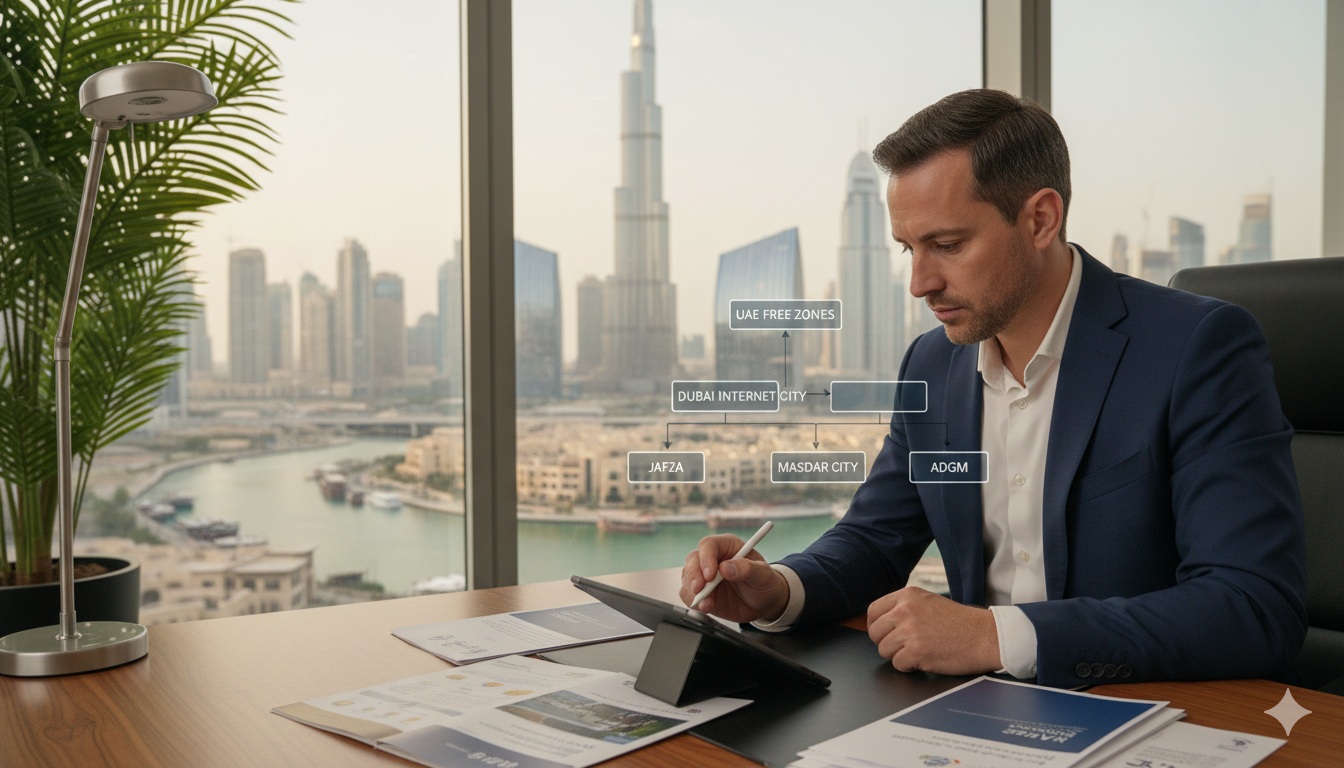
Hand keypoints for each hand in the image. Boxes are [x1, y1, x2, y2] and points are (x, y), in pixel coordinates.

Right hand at [679, 534, 788, 622]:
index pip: (709, 545)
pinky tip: (706, 607)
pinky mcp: (701, 592)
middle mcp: (713, 558)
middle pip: (693, 560)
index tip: (711, 575)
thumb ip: (747, 569)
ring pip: (687, 577)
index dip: (706, 558)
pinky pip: (688, 595)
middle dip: (694, 575)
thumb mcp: (763, 575)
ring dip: (693, 591)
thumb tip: (726, 567)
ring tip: (708, 603)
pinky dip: (694, 602)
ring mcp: (704, 576)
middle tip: (700, 589)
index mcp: (727, 546)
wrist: (764, 603)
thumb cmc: (765, 583)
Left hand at [866, 587, 1000, 674]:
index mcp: (907, 595)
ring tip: (919, 651)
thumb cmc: (961, 623)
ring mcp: (910, 631)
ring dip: (898, 655)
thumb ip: (905, 607)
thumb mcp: (929, 602)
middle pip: (875, 632)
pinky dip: (909, 667)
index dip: (877, 626)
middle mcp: (905, 610)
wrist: (986, 636)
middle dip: (886, 642)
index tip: (885, 633)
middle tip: (904, 646)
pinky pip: (897, 664)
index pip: (873, 611)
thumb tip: (882, 621)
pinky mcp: (916, 652)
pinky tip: (924, 660)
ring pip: (884, 650)